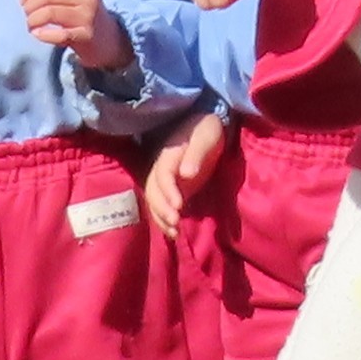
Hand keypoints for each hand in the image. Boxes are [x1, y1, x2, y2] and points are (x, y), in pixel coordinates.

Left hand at [17, 0, 112, 59]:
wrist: (108, 40)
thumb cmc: (84, 14)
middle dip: (29, 4)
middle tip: (27, 12)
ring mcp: (88, 15)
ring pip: (49, 12)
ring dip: (33, 19)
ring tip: (31, 24)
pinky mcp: (86, 34)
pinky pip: (58, 33)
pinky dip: (43, 34)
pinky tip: (38, 34)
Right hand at [141, 109, 227, 235]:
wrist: (205, 126)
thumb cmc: (207, 128)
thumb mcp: (205, 136)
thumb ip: (196, 154)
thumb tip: (186, 174)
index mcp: (169, 155)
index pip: (162, 175)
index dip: (168, 191)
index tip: (178, 205)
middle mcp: (162, 169)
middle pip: (153, 191)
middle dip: (161, 209)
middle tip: (175, 223)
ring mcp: (166, 180)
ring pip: (154, 201)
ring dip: (161, 218)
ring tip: (174, 233)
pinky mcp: (173, 189)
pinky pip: (162, 206)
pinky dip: (165, 220)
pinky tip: (174, 232)